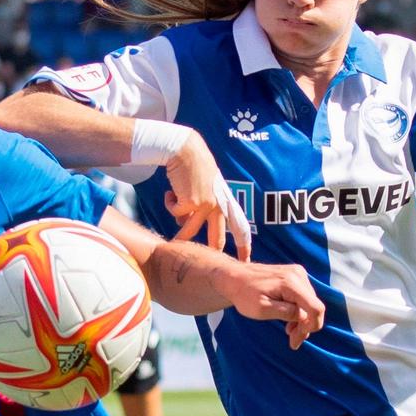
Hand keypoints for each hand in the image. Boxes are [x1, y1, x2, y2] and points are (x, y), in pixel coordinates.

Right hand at [164, 131, 252, 260]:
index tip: (246, 261)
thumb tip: (185, 226)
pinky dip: (170, 204)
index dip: (243, 246)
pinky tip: (171, 192)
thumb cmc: (193, 167)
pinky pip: (175, 214)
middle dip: (211, 254)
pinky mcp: (190, 203)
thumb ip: (202, 206)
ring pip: (189, 232)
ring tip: (171, 242)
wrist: (184, 150)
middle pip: (216, 239)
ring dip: (178, 237)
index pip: (239, 227)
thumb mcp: (205, 187)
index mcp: (225, 202)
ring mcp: (205, 205)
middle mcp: (218, 206)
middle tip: (207, 265)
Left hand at [220, 261, 323, 348]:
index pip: (316, 308)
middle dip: (305, 327)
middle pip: (314, 307)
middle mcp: (298, 274)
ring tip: (289, 332)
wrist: (234, 277)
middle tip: (292, 342)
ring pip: (311, 304)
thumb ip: (286, 313)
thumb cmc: (244, 294)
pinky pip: (305, 298)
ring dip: (302, 320)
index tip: (297, 338)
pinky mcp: (295, 276)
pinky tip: (289, 321)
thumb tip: (304, 317)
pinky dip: (299, 311)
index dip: (312, 326)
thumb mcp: (262, 309)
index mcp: (290, 283)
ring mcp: (298, 273)